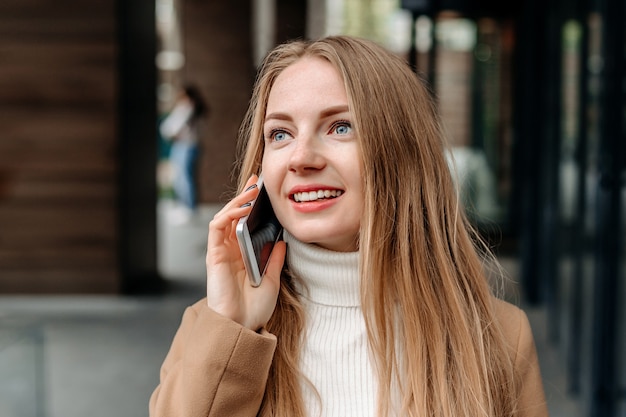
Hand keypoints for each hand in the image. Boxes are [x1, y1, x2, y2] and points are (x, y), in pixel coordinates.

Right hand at [205, 175, 286, 330]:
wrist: (242, 327)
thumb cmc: (254, 310)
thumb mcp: (272, 281)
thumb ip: (275, 260)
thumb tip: (282, 241)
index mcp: (242, 256)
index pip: (244, 225)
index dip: (251, 207)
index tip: (262, 191)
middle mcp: (229, 252)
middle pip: (233, 217)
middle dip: (243, 196)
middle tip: (256, 181)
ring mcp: (220, 253)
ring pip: (224, 218)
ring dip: (236, 201)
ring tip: (252, 190)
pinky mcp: (214, 256)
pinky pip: (216, 228)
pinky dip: (228, 215)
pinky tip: (242, 208)